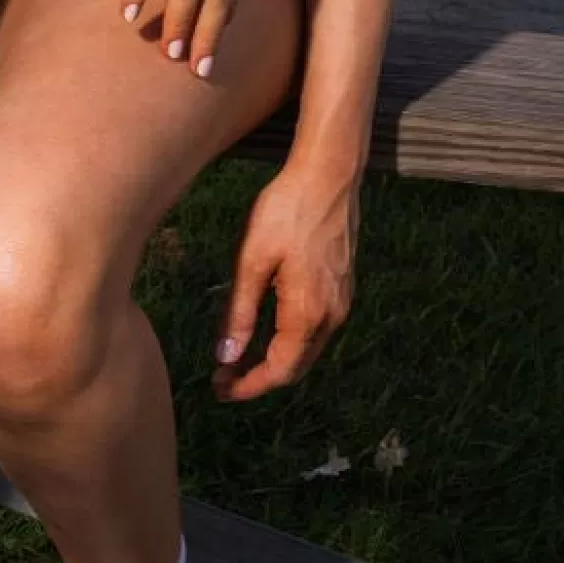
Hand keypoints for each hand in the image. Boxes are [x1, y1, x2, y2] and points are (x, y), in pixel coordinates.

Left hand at [212, 159, 359, 402]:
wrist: (328, 174)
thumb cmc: (286, 211)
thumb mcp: (252, 261)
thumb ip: (240, 313)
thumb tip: (226, 357)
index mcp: (308, 313)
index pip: (279, 371)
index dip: (249, 386)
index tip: (220, 388)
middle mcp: (332, 315)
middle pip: (296, 366)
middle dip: (260, 377)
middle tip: (223, 375)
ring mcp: (342, 301)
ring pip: (307, 348)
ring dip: (276, 359)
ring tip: (238, 355)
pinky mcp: (343, 286)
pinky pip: (316, 327)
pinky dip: (290, 339)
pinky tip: (266, 327)